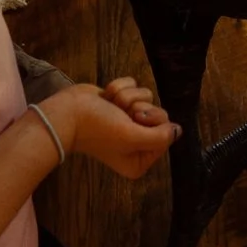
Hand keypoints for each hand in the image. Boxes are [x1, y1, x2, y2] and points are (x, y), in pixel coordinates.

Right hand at [47, 80, 176, 179]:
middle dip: (140, 108)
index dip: (154, 122)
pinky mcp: (120, 103)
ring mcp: (127, 122)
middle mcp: (135, 143)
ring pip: (146, 97)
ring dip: (127, 98)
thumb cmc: (98, 128)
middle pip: (159, 114)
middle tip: (123, 115)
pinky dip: (119, 88)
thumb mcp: (132, 137)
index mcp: (139, 160)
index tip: (136, 122)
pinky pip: (134, 86)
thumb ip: (159, 137)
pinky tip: (106, 98)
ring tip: (111, 107)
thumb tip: (178, 131)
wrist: (68, 112)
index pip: (167, 134)